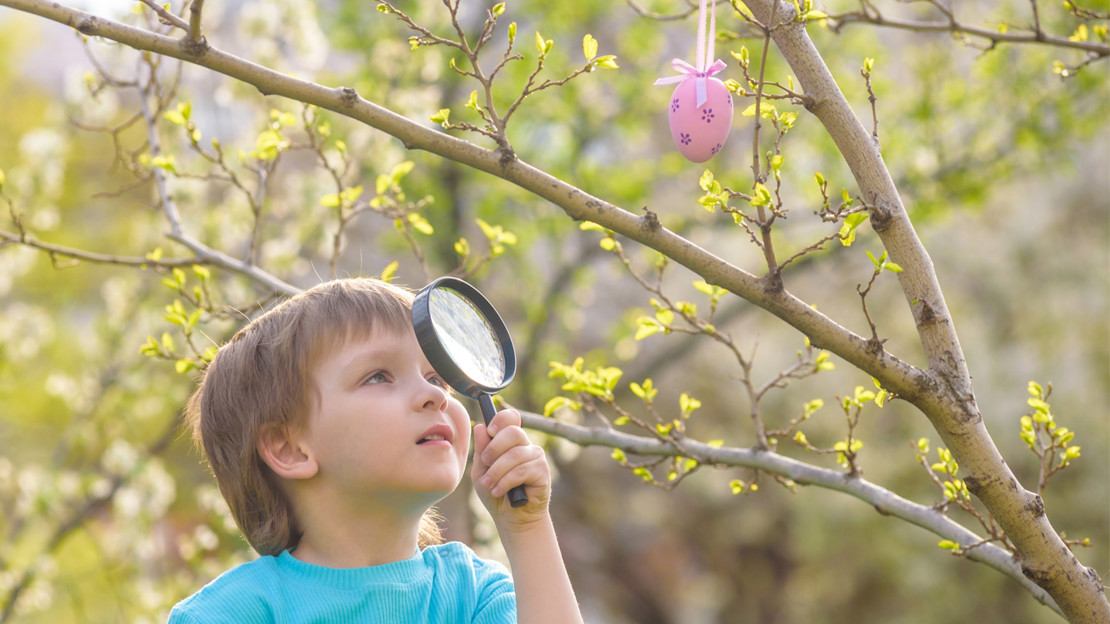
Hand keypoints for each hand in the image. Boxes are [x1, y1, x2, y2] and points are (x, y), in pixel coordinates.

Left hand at [471, 409, 550, 529]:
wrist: (511, 517)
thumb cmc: (495, 491)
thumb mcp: (481, 471)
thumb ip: (481, 450)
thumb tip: (480, 427)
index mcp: (510, 440)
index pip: (511, 418)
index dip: (500, 420)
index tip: (489, 431)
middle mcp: (525, 445)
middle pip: (513, 432)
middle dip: (494, 448)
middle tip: (485, 463)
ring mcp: (536, 456)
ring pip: (515, 455)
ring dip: (497, 471)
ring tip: (489, 485)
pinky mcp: (542, 470)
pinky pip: (522, 470)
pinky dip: (506, 481)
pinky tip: (499, 491)